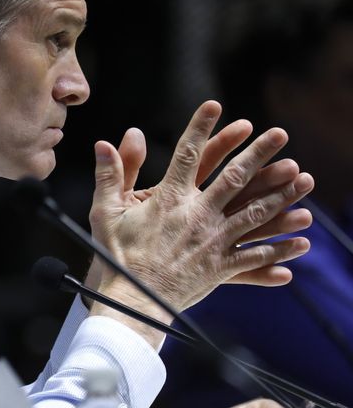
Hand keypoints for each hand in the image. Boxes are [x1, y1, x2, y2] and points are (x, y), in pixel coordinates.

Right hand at [89, 102, 311, 318]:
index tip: (214, 105)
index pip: (188, 155)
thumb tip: (103, 143)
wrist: (132, 301)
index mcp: (169, 200)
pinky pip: (256, 255)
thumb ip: (110, 176)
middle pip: (234, 178)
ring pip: (255, 213)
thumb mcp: (105, 212)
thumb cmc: (116, 256)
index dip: (201, 128)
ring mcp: (213, 242)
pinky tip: (301, 240)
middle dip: (259, 154)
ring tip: (304, 179)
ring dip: (282, 195)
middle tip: (279, 134)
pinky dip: (280, 248)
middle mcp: (197, 216)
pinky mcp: (220, 268)